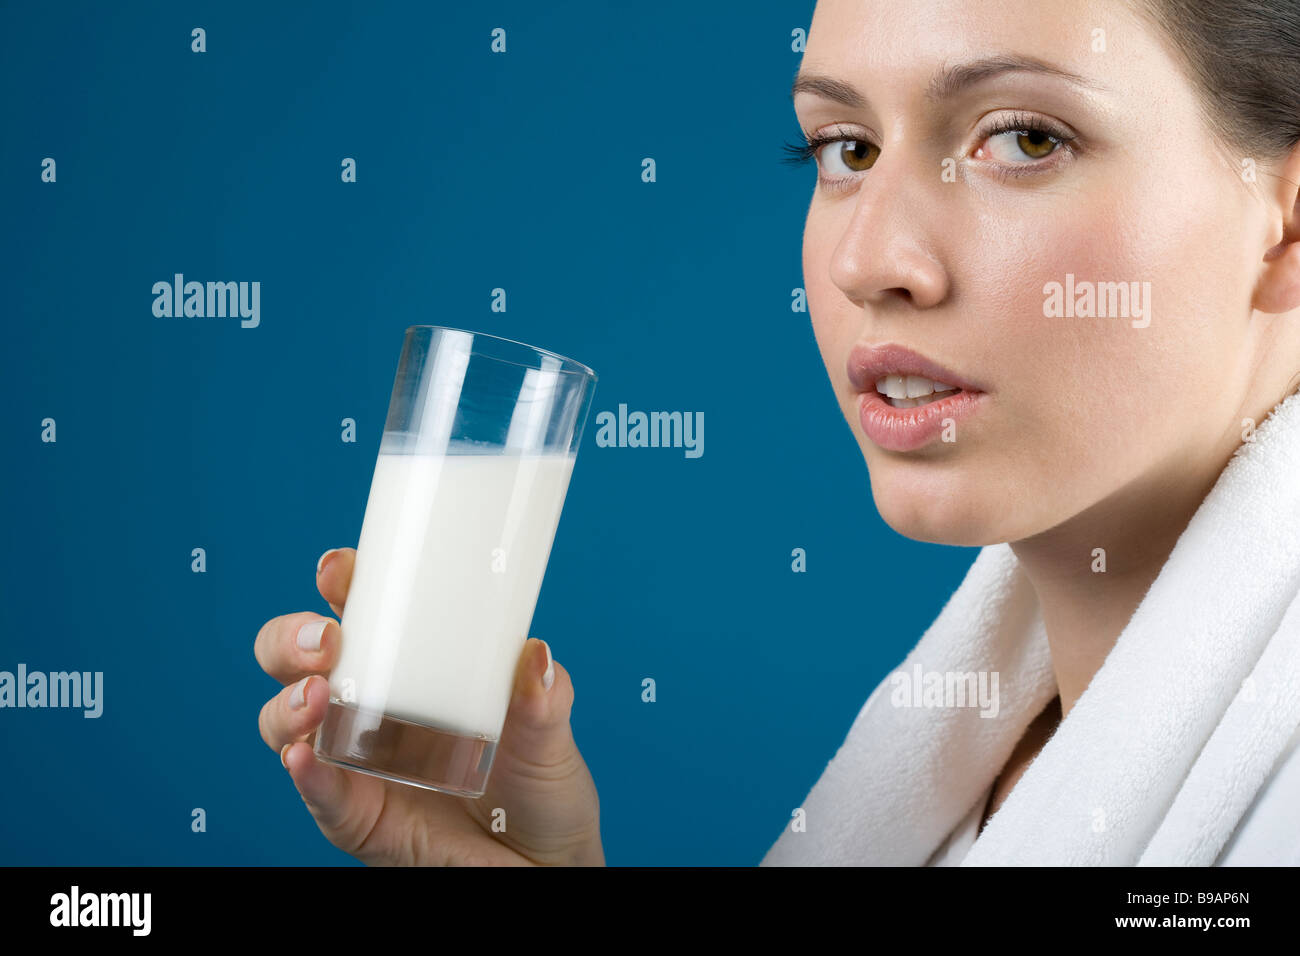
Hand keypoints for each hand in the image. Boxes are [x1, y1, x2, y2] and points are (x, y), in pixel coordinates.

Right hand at [254, 547, 603, 865]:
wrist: (544, 863)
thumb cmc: (539, 785)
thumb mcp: (549, 730)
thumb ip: (545, 696)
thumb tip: (535, 656)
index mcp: (410, 670)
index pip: (360, 614)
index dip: (341, 585)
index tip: (341, 569)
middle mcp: (370, 710)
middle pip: (298, 662)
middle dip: (291, 640)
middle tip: (325, 640)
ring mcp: (355, 764)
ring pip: (287, 722)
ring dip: (286, 703)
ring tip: (316, 698)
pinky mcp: (357, 818)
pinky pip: (319, 794)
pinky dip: (306, 774)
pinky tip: (303, 757)